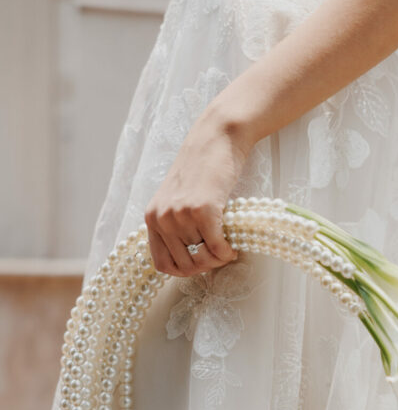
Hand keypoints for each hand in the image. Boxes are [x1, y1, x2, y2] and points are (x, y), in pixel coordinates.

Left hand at [144, 107, 253, 276]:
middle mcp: (162, 218)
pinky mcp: (202, 211)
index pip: (162, 264)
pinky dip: (228, 253)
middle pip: (185, 266)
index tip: (200, 262)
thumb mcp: (177, 200)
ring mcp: (180, 215)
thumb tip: (192, 262)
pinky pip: (217, 249)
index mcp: (152, 218)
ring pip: (202, 259)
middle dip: (206, 266)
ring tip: (226, 244)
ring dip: (219, 257)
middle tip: (218, 253)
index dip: (184, 270)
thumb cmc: (202, 170)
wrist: (216, 139)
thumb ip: (176, 228)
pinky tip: (233, 246)